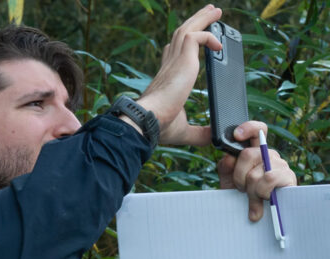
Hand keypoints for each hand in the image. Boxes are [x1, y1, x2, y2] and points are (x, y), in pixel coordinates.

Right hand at [137, 4, 223, 145]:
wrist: (147, 121)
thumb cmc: (157, 128)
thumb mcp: (184, 131)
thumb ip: (199, 132)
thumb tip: (214, 137)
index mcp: (164, 80)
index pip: (169, 57)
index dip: (177, 47)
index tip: (187, 41)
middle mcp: (167, 67)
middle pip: (180, 36)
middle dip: (194, 23)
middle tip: (208, 14)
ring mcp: (173, 61)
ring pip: (187, 30)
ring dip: (202, 19)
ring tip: (215, 11)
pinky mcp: (181, 60)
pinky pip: (198, 37)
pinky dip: (210, 36)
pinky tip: (219, 44)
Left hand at [216, 121, 297, 220]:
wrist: (256, 215)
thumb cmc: (243, 196)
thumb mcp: (229, 180)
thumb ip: (226, 167)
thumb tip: (229, 158)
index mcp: (256, 151)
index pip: (258, 130)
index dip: (248, 128)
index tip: (236, 135)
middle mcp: (269, 155)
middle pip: (247, 154)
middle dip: (238, 176)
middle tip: (241, 188)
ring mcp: (280, 165)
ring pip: (255, 173)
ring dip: (250, 189)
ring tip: (253, 196)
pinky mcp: (289, 177)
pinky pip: (269, 179)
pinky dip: (262, 192)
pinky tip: (265, 198)